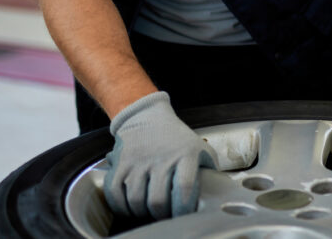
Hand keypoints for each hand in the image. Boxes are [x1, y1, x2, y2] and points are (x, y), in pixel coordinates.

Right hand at [103, 91, 218, 219]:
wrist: (147, 117)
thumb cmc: (176, 138)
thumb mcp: (199, 149)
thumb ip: (208, 171)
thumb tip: (215, 194)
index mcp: (185, 154)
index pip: (184, 186)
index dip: (183, 208)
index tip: (183, 215)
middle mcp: (161, 158)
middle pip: (157, 200)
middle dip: (162, 215)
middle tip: (165, 215)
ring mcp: (139, 161)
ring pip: (136, 200)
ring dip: (142, 212)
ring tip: (149, 210)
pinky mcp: (121, 163)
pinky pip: (115, 193)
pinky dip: (121, 206)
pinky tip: (130, 205)